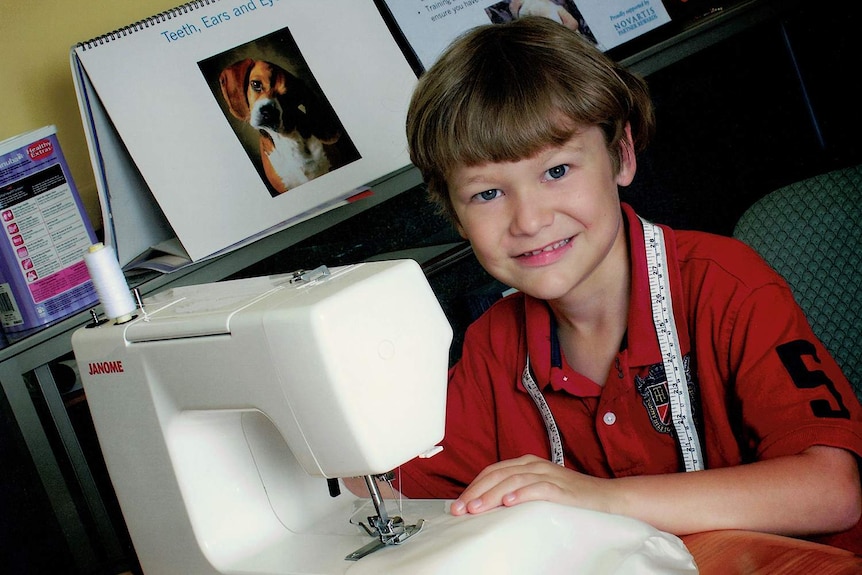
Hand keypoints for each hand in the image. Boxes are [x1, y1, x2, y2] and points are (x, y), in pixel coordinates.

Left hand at [449, 454, 610, 515]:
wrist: (606, 498)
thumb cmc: (571, 496)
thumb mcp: (537, 490)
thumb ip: (516, 492)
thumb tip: (487, 506)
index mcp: (526, 464)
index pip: (492, 472)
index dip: (473, 486)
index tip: (458, 504)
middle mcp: (534, 466)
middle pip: (497, 474)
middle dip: (476, 492)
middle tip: (461, 509)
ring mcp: (548, 475)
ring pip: (512, 480)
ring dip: (492, 495)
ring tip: (477, 508)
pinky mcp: (561, 488)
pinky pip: (538, 488)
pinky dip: (521, 494)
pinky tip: (509, 503)